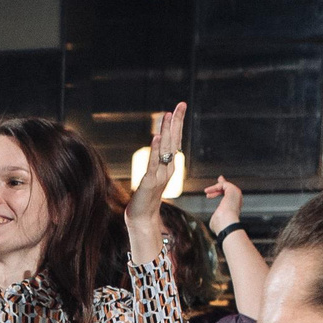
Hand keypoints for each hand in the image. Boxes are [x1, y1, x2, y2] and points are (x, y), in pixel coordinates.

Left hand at [127, 103, 187, 226]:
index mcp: (169, 166)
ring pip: (165, 149)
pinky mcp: (149, 181)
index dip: (177, 124)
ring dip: (167, 131)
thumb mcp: (153, 177)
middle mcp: (168, 168)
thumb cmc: (146, 198)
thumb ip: (157, 164)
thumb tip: (159, 148)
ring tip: (168, 115)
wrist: (141, 218)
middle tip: (180, 105)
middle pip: (174, 141)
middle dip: (177, 122)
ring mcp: (160, 174)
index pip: (175, 140)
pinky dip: (155, 150)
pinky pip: (153, 163)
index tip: (180, 107)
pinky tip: (156, 137)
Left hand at [205, 174, 243, 230]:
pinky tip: (208, 191)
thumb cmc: (222, 225)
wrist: (227, 223)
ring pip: (226, 186)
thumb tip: (213, 221)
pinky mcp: (233, 189)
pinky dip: (215, 187)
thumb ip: (216, 218)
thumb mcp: (217, 221)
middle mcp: (237, 200)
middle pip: (229, 189)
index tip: (212, 193)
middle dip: (223, 184)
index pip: (228, 198)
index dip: (221, 193)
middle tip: (219, 179)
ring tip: (206, 191)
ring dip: (215, 187)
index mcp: (234, 208)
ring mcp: (236, 194)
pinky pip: (223, 185)